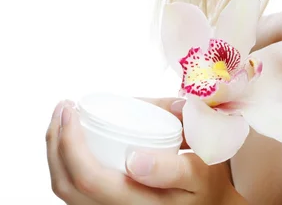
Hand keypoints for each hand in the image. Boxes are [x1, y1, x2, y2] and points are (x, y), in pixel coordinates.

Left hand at [45, 97, 243, 203]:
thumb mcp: (204, 169)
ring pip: (66, 191)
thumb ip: (175, 165)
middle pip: (67, 185)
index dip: (71, 144)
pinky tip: (70, 141)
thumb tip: (140, 153)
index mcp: (138, 204)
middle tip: (64, 107)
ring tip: (61, 119)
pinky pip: (73, 192)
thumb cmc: (206, 182)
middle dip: (56, 142)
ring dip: (55, 152)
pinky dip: (63, 164)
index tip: (73, 109)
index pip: (89, 180)